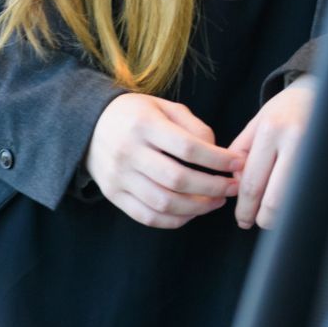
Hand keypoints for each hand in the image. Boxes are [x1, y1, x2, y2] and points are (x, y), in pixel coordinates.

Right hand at [86, 94, 242, 228]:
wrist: (89, 125)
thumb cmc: (135, 114)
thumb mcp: (163, 106)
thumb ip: (192, 125)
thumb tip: (217, 152)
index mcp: (144, 124)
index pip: (187, 147)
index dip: (217, 159)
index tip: (237, 164)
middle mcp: (130, 152)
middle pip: (178, 179)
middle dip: (212, 187)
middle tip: (233, 187)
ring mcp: (119, 176)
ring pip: (164, 202)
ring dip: (197, 207)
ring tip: (216, 201)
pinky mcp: (113, 195)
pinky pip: (147, 216)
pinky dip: (174, 220)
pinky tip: (191, 212)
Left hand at [229, 75, 316, 229]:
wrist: (319, 94)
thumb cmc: (285, 110)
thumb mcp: (256, 123)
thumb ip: (241, 153)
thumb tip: (236, 186)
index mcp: (272, 130)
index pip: (253, 183)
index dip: (244, 208)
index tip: (242, 219)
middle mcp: (295, 142)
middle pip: (274, 201)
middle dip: (262, 218)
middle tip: (254, 220)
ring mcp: (315, 154)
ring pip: (293, 203)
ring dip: (280, 215)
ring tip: (271, 210)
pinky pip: (309, 196)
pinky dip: (297, 205)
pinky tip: (289, 200)